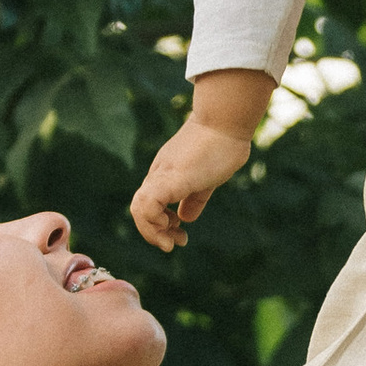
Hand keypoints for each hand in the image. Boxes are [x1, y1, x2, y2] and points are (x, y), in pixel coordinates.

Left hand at [131, 113, 251, 252]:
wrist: (226, 120)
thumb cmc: (222, 144)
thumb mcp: (207, 178)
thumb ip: (195, 198)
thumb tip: (185, 219)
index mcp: (167, 174)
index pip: (150, 204)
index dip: (160, 225)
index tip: (179, 235)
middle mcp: (160, 174)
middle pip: (140, 209)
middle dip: (153, 233)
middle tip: (173, 244)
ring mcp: (163, 174)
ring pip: (139, 208)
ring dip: (152, 232)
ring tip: (171, 241)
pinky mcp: (172, 177)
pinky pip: (148, 203)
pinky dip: (153, 220)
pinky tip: (171, 224)